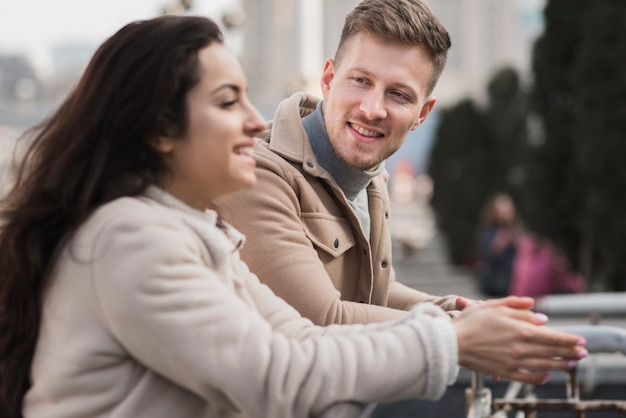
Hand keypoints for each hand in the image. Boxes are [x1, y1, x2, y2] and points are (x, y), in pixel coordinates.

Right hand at [452, 296, 586, 384]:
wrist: (452, 342)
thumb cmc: (471, 321)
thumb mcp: (494, 305)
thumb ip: (518, 307)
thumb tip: (540, 315)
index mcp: (519, 330)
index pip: (551, 336)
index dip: (569, 339)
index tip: (581, 341)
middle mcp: (520, 348)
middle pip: (551, 352)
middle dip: (569, 352)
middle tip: (582, 354)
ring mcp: (513, 362)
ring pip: (543, 365)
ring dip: (560, 365)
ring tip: (571, 365)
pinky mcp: (504, 372)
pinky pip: (527, 377)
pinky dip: (539, 378)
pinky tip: (547, 376)